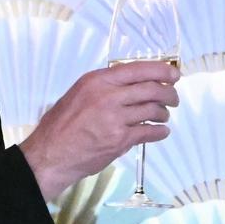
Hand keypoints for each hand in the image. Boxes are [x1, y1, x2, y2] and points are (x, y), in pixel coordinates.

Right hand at [21, 60, 179, 200]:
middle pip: (152, 89)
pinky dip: (160, 131)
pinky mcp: (120, 140)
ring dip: (164, 113)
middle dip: (169, 93)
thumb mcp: (79, 93)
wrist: (51, 154)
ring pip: (153, 110)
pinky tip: (160, 131)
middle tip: (173, 98)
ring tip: (163, 115)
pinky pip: (149, 132)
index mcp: (98, 81)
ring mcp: (115, 119)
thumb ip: (104, 87)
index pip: (138, 69)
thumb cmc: (61, 125)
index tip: (174, 74)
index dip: (162, 70)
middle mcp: (108, 96)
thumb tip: (133, 83)